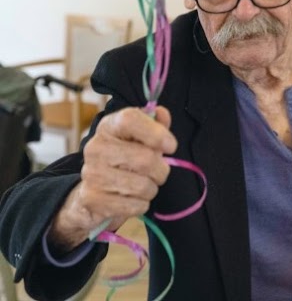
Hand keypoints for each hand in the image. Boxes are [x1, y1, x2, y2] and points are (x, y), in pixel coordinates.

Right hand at [49, 106, 176, 250]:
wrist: (94, 191)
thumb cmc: (124, 158)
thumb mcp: (140, 138)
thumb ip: (155, 124)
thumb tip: (162, 114)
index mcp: (109, 126)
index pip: (130, 119)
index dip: (156, 132)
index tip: (171, 146)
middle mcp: (96, 147)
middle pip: (145, 158)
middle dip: (161, 169)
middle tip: (159, 171)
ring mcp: (91, 173)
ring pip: (142, 185)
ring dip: (152, 188)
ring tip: (145, 184)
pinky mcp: (92, 199)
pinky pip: (134, 205)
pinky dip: (142, 204)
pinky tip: (133, 198)